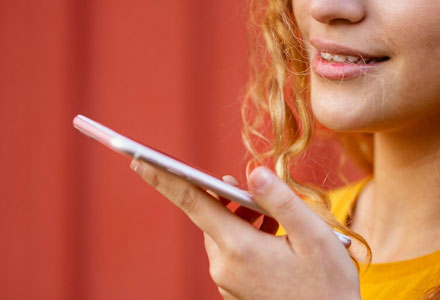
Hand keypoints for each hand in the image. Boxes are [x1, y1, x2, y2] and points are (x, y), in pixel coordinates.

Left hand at [130, 160, 360, 299]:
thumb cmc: (327, 283)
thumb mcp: (314, 236)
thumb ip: (280, 200)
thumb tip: (253, 172)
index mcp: (239, 247)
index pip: (192, 202)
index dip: (164, 178)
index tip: (138, 159)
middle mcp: (223, 265)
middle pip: (211, 215)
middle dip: (226, 197)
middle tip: (251, 190)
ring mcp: (226, 279)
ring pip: (222, 233)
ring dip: (239, 217)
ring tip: (271, 218)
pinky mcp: (232, 288)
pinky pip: (229, 251)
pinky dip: (242, 236)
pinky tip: (268, 236)